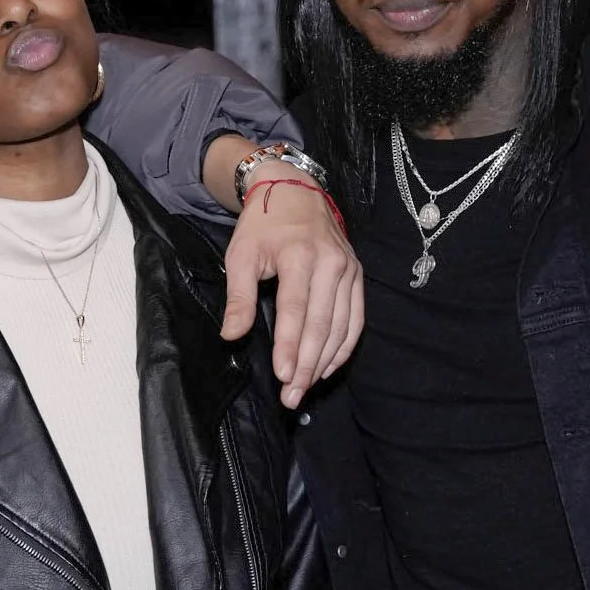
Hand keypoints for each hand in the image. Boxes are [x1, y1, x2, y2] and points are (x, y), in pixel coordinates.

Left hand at [222, 162, 364, 408]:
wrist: (296, 192)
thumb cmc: (263, 225)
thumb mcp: (241, 255)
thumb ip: (239, 297)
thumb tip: (231, 335)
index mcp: (301, 256)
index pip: (296, 311)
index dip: (289, 346)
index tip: (282, 376)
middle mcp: (332, 264)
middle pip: (322, 325)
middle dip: (306, 365)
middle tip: (292, 397)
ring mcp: (349, 271)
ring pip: (341, 327)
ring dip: (324, 363)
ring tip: (305, 389)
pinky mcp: (357, 276)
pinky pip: (356, 320)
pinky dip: (344, 348)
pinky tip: (326, 368)